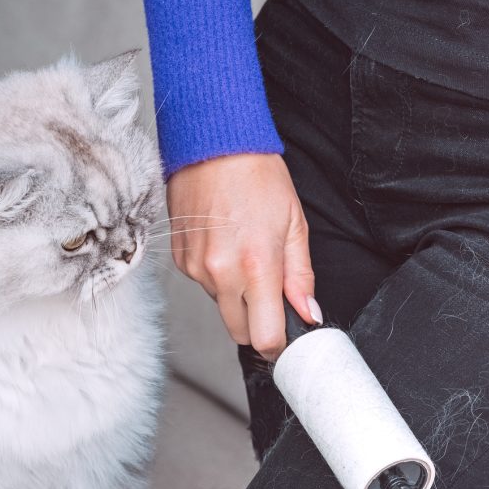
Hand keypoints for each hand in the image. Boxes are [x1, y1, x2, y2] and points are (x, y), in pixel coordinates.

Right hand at [165, 153, 320, 361]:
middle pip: (240, 332)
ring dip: (236, 295)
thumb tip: (308, 313)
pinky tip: (224, 243)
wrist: (214, 145)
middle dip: (257, 323)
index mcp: (257, 267)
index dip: (278, 344)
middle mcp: (221, 273)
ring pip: (221, 306)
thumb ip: (301, 277)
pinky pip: (203, 285)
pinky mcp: (180, 260)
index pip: (265, 337)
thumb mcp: (294, 225)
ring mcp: (196, 268)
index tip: (285, 338)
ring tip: (245, 252)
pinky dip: (216, 275)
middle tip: (269, 294)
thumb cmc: (257, 178)